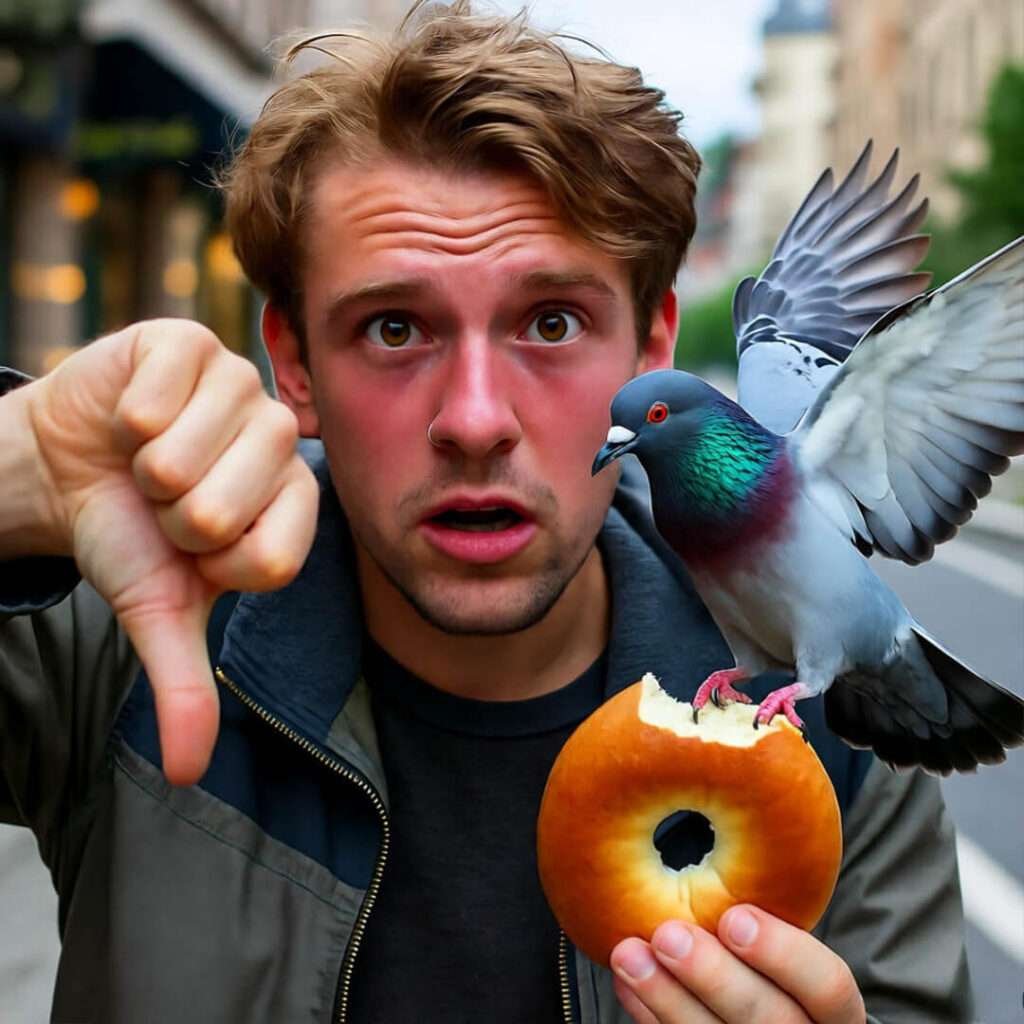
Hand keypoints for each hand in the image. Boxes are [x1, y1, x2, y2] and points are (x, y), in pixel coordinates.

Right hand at [22, 320, 318, 784]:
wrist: (67, 466)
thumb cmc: (129, 534)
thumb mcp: (158, 611)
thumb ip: (184, 685)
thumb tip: (187, 774)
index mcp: (295, 502)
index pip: (274, 558)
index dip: (212, 565)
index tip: (193, 547)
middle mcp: (282, 438)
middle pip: (228, 510)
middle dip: (170, 521)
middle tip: (164, 500)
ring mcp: (241, 383)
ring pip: (186, 456)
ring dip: (143, 473)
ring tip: (148, 460)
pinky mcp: (190, 343)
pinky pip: (159, 397)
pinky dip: (125, 418)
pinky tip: (132, 415)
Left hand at [610, 905, 864, 1022]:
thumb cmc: (776, 967)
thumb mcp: (788, 938)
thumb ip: (769, 905)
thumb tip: (725, 807)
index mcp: (836, 1009)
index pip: (829, 987)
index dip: (784, 954)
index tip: (734, 916)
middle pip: (771, 1022)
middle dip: (714, 978)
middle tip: (667, 933)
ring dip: (667, 999)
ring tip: (627, 954)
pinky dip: (650, 1016)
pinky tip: (627, 982)